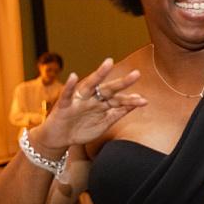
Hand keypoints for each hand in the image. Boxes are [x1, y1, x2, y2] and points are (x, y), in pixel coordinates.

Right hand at [29, 59, 145, 152]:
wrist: (59, 140)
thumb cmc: (81, 130)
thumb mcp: (104, 123)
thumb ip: (118, 112)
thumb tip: (136, 101)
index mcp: (101, 103)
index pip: (118, 99)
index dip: (130, 100)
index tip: (144, 101)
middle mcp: (91, 99)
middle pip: (108, 89)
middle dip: (122, 83)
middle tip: (137, 74)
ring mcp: (78, 100)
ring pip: (89, 86)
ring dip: (98, 75)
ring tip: (108, 63)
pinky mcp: (63, 105)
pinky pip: (66, 94)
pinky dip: (70, 86)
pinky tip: (74, 77)